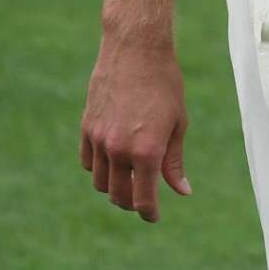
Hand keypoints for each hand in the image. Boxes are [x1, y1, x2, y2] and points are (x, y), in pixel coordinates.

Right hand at [80, 34, 191, 221]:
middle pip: (118, 196)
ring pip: (100, 182)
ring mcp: (99, 140)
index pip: (143, 199)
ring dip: (114, 188)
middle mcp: (119, 151)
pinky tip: (113, 163)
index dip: (149, 213)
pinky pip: (88, 162)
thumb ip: (174, 162)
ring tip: (130, 181)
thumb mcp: (178, 124)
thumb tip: (181, 191)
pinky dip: (99, 169)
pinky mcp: (86, 129)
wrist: (136, 52)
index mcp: (146, 152)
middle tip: (143, 201)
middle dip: (132, 203)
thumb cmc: (166, 85)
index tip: (154, 217)